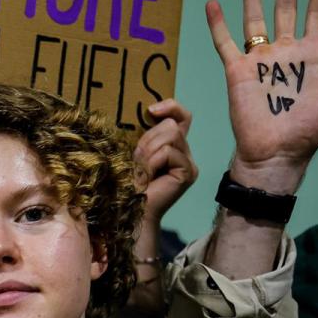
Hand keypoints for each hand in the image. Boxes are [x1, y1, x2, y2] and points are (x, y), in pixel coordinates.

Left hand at [135, 99, 196, 225]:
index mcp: (173, 146)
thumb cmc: (127, 183)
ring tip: (142, 171)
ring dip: (149, 151)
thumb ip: (146, 135)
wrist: (130, 210)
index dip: (171, 107)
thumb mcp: (135, 153)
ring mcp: (189, 163)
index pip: (181, 117)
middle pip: (171, 125)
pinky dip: (153, 162)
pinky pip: (169, 152)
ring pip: (171, 135)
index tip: (151, 110)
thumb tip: (151, 110)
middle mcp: (185, 153)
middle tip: (137, 161)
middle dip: (148, 140)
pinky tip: (148, 177)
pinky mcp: (189, 172)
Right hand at [207, 0, 317, 191]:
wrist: (276, 152)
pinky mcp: (237, 71)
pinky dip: (217, 23)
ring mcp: (260, 60)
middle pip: (286, 13)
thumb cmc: (308, 130)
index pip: (317, 18)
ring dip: (254, 2)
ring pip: (255, 22)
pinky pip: (224, 42)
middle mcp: (286, 53)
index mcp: (312, 55)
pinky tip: (212, 4)